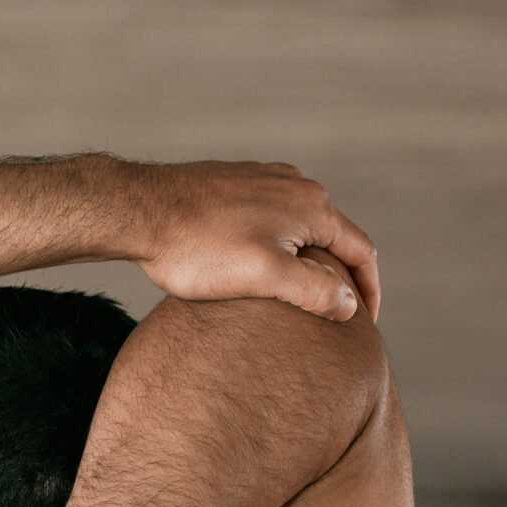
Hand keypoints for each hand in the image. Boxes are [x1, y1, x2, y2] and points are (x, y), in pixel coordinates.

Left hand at [135, 161, 380, 323]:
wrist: (137, 210)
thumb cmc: (197, 246)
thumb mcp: (264, 276)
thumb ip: (315, 290)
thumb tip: (350, 306)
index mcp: (313, 206)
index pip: (362, 252)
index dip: (368, 292)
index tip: (365, 325)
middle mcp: (295, 185)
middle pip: (334, 238)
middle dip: (338, 277)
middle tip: (333, 317)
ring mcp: (264, 180)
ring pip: (301, 229)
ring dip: (307, 262)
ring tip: (298, 298)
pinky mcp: (235, 186)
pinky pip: (271, 220)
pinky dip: (278, 247)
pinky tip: (259, 269)